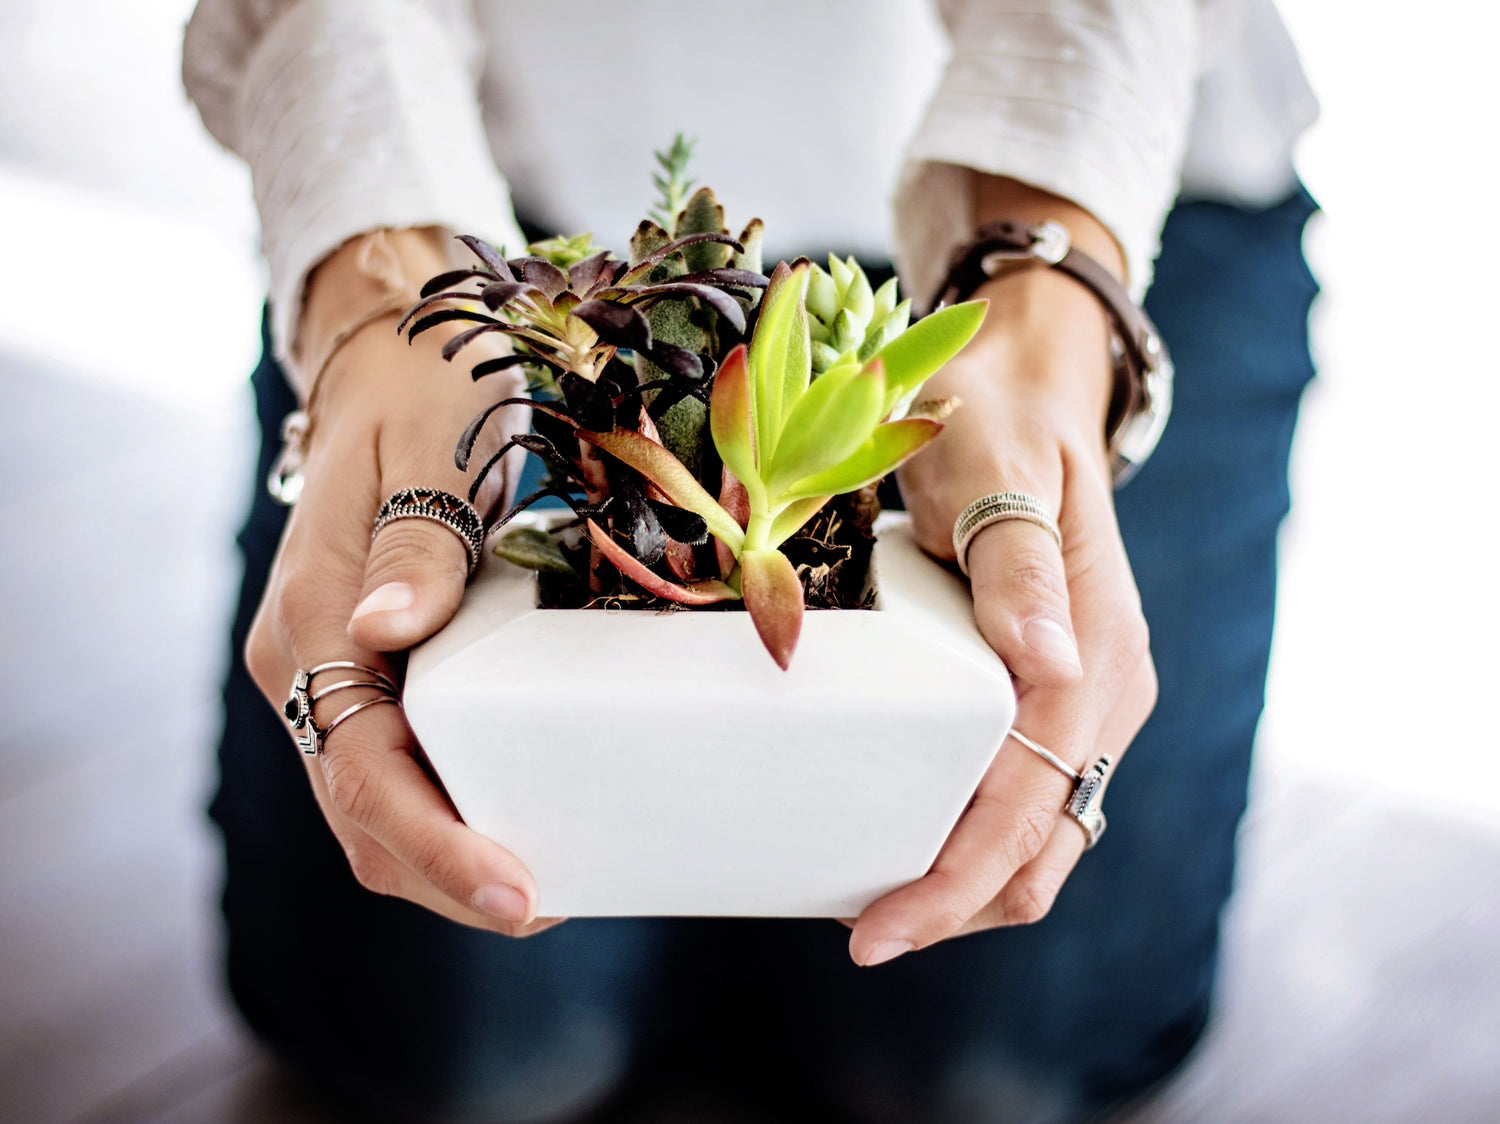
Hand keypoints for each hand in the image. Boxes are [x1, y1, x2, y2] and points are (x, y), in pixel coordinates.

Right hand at [243, 231, 556, 935]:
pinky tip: (523, 817)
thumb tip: (385, 633)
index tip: (519, 896)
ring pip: (378, 809)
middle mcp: (310, 667)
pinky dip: (456, 813)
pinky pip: (403, 768)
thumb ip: (413, 544)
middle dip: (450, 881)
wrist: (391, 366)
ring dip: (452, 861)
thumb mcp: (427, 452)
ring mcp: (338, 675)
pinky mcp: (374, 674)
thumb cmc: (420, 397)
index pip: (365, 773)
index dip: (440, 847)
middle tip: (553, 905)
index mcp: (311, 625)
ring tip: (552, 883)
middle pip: (366, 817)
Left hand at [848, 182, 1157, 965]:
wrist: (1024, 390)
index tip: (877, 929)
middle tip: (862, 933)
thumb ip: (1018, 564)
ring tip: (874, 903)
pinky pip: (1022, 796)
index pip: (1027, 804)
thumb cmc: (996, 422)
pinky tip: (908, 839)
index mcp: (1095, 654)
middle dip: (956, 905)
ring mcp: (1084, 697)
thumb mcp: (993, 470)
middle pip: (1040, 848)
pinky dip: (971, 839)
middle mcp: (1103, 690)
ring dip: (964, 883)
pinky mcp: (1054, 694)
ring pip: (1037, 836)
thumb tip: (1049, 665)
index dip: (955, 880)